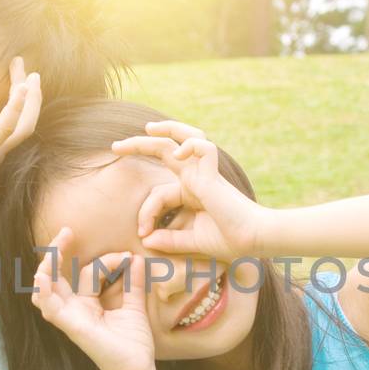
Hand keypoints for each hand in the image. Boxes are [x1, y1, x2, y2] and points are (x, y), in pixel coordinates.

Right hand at [32, 227, 157, 369]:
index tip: (127, 257)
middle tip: (68, 231)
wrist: (138, 368)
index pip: (87, 272)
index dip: (106, 260)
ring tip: (56, 246)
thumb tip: (135, 258)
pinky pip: (49, 307)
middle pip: (57, 275)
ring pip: (46, 287)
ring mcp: (69, 317)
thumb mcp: (134, 306)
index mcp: (87, 303)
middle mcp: (74, 308)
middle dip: (59, 251)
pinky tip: (42, 276)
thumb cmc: (133, 343)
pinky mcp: (70, 326)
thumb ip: (133, 283)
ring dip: (48, 266)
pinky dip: (44, 291)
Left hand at [110, 121, 264, 260]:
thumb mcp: (192, 241)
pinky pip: (203, 147)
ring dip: (167, 129)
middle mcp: (197, 178)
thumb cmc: (229, 241)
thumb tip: (146, 240)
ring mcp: (206, 173)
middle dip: (140, 145)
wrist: (253, 242)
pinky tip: (178, 153)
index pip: (159, 193)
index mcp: (192, 192)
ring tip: (147, 127)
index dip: (146, 212)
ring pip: (187, 138)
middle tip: (115, 146)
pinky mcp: (214, 174)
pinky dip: (190, 144)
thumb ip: (170, 240)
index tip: (144, 234)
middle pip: (167, 150)